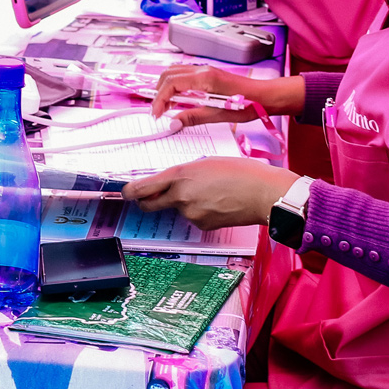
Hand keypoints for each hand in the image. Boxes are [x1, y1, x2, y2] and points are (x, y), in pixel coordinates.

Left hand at [124, 156, 300, 229]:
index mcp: (179, 176)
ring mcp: (191, 214)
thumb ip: (184, 173)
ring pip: (176, 209)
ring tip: (208, 191)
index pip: (142, 189)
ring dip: (183, 202)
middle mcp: (180, 197)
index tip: (125, 192)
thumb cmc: (240, 172)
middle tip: (151, 196)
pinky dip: (199, 211)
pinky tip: (216, 202)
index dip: (129, 192)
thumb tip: (172, 182)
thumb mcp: (206, 163)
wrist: (263, 194)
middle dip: (147, 201)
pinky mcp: (202, 226)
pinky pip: (193, 217)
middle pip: (150, 205)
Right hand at [149, 66, 305, 127]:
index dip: (160, 99)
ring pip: (174, 72)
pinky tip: (178, 99)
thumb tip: (173, 123)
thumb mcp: (218, 115)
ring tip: (165, 106)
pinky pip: (184, 74)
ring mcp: (204, 70)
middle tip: (158, 112)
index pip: (171, 84)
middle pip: (168, 74)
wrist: (265, 96)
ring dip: (165, 87)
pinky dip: (174, 85)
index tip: (157, 115)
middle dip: (158, 93)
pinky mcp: (207, 73)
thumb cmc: (247, 104)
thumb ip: (193, 117)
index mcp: (204, 78)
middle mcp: (202, 70)